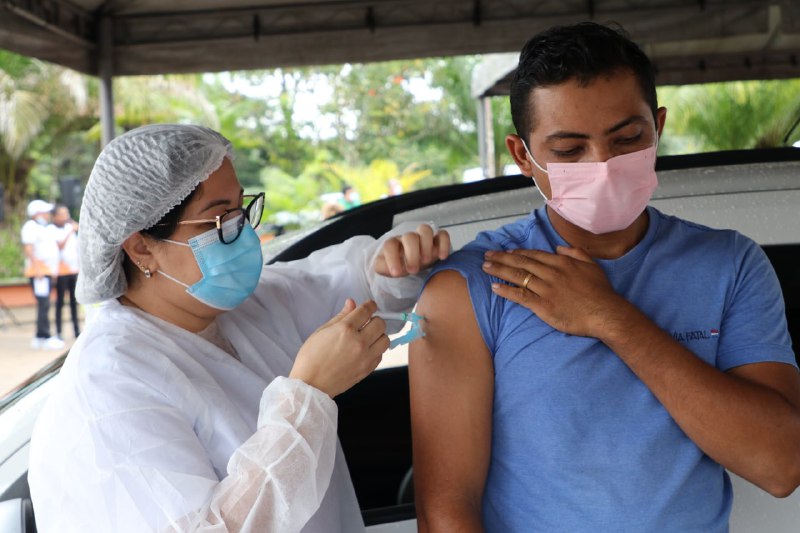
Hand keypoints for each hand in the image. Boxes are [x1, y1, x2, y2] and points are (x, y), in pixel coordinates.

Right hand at [290, 299, 388, 397]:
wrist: (310, 385)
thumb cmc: (311, 357)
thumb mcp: (322, 331)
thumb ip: (340, 316)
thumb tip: (352, 303)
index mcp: (345, 329)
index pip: (366, 310)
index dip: (370, 305)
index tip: (370, 305)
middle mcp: (359, 342)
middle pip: (380, 323)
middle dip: (375, 320)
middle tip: (366, 323)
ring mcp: (365, 357)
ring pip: (385, 339)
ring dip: (379, 335)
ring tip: (368, 337)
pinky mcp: (367, 369)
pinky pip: (380, 355)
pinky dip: (376, 350)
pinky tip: (365, 350)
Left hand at [374, 224, 450, 276]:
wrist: (410, 263)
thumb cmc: (398, 264)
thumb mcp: (385, 268)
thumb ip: (380, 266)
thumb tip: (386, 266)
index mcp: (394, 244)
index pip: (390, 245)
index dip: (392, 258)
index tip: (396, 273)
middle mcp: (408, 238)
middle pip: (410, 237)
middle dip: (412, 253)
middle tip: (413, 270)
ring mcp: (423, 238)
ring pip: (425, 230)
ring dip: (426, 245)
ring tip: (426, 261)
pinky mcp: (437, 241)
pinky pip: (442, 234)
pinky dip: (444, 244)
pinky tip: (442, 257)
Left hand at [482, 246, 628, 337]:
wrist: (605, 313)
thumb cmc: (601, 292)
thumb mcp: (591, 266)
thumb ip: (576, 253)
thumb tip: (559, 247)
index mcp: (562, 262)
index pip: (534, 255)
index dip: (518, 253)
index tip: (506, 252)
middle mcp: (551, 273)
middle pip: (521, 263)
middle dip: (502, 258)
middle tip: (487, 255)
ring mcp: (546, 289)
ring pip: (518, 276)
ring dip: (499, 270)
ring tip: (485, 267)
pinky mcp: (543, 305)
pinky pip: (520, 296)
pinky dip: (506, 291)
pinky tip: (494, 287)